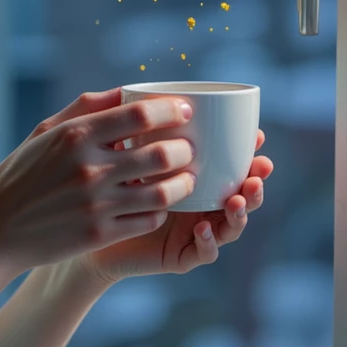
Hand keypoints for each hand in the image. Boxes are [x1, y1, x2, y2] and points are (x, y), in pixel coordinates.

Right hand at [0, 87, 198, 289]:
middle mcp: (88, 168)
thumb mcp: (43, 132)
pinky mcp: (100, 234)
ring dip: (183, 183)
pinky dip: (161, 210)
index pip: (140, 114)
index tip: (185, 112)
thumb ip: (85, 108)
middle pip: (161, 153)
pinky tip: (158, 204)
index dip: (172, 111)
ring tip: (185, 178)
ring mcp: (96, 204)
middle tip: (189, 148)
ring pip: (164, 191)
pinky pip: (149, 219)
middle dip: (185, 149)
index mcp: (75, 135)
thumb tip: (126, 91)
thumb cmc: (20, 176)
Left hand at [78, 130, 272, 285]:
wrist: (85, 231)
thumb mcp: (121, 157)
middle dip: (256, 182)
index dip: (249, 152)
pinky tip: (202, 228)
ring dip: (240, 213)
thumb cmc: (105, 187)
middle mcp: (201, 205)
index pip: (232, 164)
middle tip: (261, 168)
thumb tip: (129, 89)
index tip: (258, 136)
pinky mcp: (181, 257)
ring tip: (236, 200)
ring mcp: (195, 232)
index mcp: (197, 178)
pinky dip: (208, 242)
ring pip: (230, 225)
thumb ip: (131, 129)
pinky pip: (203, 253)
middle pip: (241, 194)